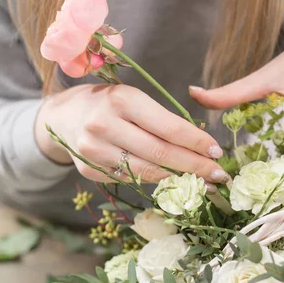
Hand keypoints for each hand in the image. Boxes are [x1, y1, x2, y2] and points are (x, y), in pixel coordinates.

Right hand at [36, 84, 227, 182]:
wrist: (64, 116)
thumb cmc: (108, 103)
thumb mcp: (133, 98)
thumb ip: (161, 119)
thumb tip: (200, 146)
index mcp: (121, 99)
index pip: (169, 127)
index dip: (197, 142)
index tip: (216, 152)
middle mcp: (104, 125)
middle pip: (160, 153)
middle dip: (194, 166)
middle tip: (218, 175)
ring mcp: (93, 150)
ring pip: (146, 172)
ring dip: (179, 179)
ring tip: (202, 183)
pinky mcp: (89, 170)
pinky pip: (130, 179)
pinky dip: (154, 182)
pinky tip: (172, 183)